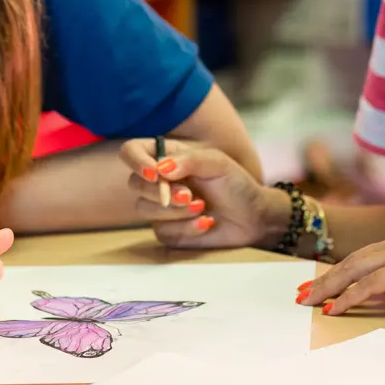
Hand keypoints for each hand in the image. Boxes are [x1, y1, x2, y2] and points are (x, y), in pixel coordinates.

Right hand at [119, 139, 290, 249]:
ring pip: (144, 210)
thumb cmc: (235, 183)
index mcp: (167, 157)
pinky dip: (186, 228)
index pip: (131, 152)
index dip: (136, 161)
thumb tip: (160, 169)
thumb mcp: (217, 163)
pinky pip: (162, 232)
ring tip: (202, 207)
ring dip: (175, 211)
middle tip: (189, 195)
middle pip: (134, 183)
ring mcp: (161, 208)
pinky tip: (206, 222)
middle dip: (161, 192)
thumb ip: (190, 160)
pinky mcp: (169, 231)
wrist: (252, 216)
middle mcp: (159, 181)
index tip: (155, 172)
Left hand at [297, 228, 384, 315]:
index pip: (365, 256)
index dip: (341, 271)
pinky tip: (336, 309)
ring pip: (355, 269)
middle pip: (353, 260)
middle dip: (325, 278)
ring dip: (329, 287)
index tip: (321, 285)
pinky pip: (370, 284)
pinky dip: (350, 297)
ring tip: (309, 302)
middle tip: (302, 293)